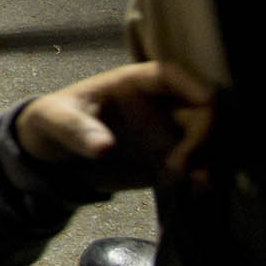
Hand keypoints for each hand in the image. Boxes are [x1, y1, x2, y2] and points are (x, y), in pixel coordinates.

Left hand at [15, 61, 215, 193]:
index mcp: (134, 82)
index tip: (206, 110)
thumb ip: (78, 130)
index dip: (196, 87)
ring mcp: (169, 132)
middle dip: (206, 133)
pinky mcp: (171, 159)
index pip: (174, 75)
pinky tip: (195, 190)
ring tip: (194, 182)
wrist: (55, 157)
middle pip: (204, 108)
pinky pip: (200, 164)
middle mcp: (160, 104)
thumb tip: (103, 148)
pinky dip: (205, 176)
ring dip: (211, 158)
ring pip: (209, 137)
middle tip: (182, 163)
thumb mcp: (55, 120)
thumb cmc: (53, 122)